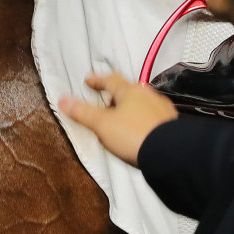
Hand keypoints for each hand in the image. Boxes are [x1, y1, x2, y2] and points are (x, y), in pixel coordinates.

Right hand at [60, 71, 179, 164]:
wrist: (168, 153)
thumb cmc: (134, 136)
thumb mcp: (102, 125)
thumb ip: (82, 112)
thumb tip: (63, 100)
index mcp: (129, 91)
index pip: (110, 79)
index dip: (98, 80)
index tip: (89, 81)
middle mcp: (147, 95)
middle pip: (128, 90)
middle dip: (116, 96)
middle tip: (105, 103)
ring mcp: (161, 109)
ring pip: (142, 103)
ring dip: (132, 108)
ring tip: (123, 119)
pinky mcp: (171, 124)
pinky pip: (154, 117)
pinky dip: (144, 120)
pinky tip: (142, 131)